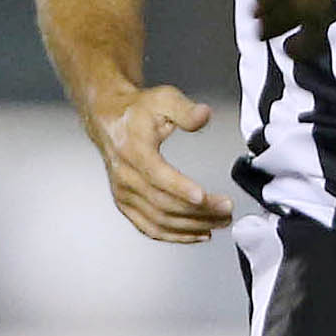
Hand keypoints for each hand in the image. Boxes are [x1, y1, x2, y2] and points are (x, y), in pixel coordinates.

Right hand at [87, 83, 228, 243]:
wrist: (109, 120)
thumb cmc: (136, 112)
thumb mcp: (163, 99)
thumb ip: (185, 110)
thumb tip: (203, 115)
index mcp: (133, 149)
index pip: (157, 175)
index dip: (181, 188)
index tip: (204, 196)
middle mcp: (126, 175)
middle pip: (163, 203)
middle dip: (198, 211)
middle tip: (225, 210)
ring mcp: (125, 193)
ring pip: (159, 220)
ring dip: (192, 226)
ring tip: (219, 222)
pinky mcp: (126, 205)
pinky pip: (150, 228)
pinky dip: (175, 236)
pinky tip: (197, 234)